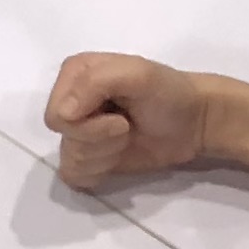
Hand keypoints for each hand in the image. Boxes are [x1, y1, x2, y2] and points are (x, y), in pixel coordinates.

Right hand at [44, 54, 247, 189]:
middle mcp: (71, 100)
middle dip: (100, 138)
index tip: (118, 115)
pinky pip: (74, 176)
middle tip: (126, 126)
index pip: (55, 114)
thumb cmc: (168, 92)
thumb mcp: (137, 74)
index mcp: (75, 73)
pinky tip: (118, 157)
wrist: (194, 122)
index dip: (86, 123)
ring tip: (127, 136)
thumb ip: (95, 84)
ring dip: (106, 154)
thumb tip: (63, 116)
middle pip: (64, 138)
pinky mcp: (90, 157)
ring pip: (71, 159)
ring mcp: (79, 131)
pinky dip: (98, 171)